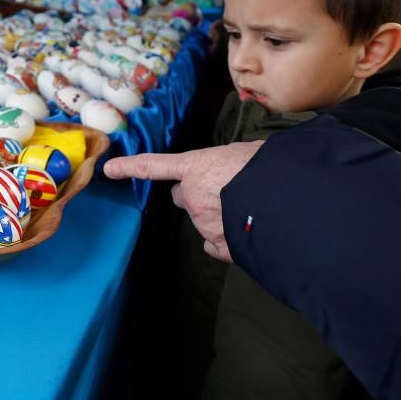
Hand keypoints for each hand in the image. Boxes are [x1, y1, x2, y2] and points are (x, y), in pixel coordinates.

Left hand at [103, 141, 264, 261]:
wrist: (291, 204)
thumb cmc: (271, 169)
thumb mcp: (247, 152)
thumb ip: (229, 162)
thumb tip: (236, 171)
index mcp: (197, 167)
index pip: (154, 166)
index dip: (129, 167)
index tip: (109, 170)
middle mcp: (194, 197)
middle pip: (183, 196)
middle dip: (195, 194)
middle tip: (223, 189)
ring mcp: (206, 224)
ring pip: (203, 219)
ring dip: (217, 215)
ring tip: (247, 209)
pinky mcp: (222, 246)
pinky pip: (215, 243)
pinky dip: (225, 240)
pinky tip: (244, 233)